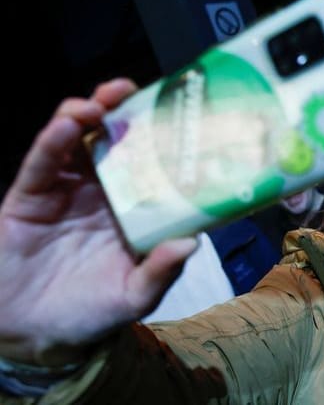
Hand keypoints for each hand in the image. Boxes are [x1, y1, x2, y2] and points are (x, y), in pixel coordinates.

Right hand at [0, 79, 196, 365]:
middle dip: (121, 111)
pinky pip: (40, 166)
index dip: (159, 135)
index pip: (150, 162)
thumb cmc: (94, 311)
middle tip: (131, 90)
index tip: (175, 112)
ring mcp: (65, 191)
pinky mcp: (29, 198)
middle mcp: (102, 191)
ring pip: (74, 142)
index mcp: (134, 208)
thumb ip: (160, 271)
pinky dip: (51, 144)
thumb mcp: (135, 295)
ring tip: (99, 104)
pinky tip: (63, 127)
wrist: (37, 335)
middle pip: (112, 140)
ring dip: (85, 116)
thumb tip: (191, 242)